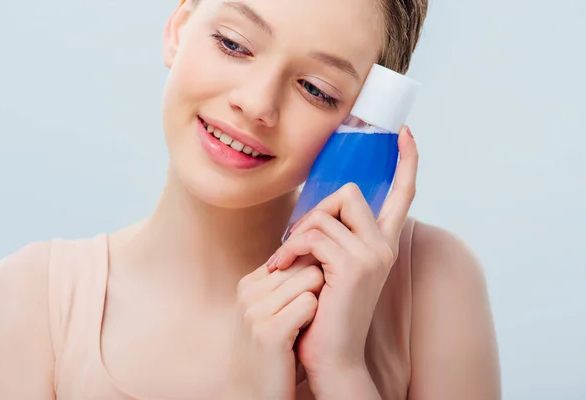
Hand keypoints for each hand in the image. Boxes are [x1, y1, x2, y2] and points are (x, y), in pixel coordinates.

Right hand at [221, 258, 324, 399]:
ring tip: (302, 326)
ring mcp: (255, 310)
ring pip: (311, 279)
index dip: (312, 276)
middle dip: (318, 286)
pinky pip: (310, 302)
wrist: (256, 394)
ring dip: (318, 301)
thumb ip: (288, 283)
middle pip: (305, 263)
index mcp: (250, 283)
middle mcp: (248, 291)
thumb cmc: (277, 351)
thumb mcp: (275, 311)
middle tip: (308, 316)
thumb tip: (319, 252)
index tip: (308, 302)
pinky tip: (302, 335)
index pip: (295, 255)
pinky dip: (314, 318)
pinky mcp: (269, 330)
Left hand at [266, 126, 417, 391]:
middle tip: (296, 242)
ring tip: (285, 261)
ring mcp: (373, 255)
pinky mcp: (354, 266)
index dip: (406, 162)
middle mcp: (383, 246)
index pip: (403, 194)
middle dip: (316, 212)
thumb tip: (312, 214)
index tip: (404, 134)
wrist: (331, 355)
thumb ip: (331, 238)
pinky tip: (283, 267)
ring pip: (326, 215)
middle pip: (349, 193)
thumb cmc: (325, 310)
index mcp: (381, 243)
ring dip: (296, 235)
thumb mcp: (331, 267)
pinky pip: (313, 235)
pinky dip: (290, 248)